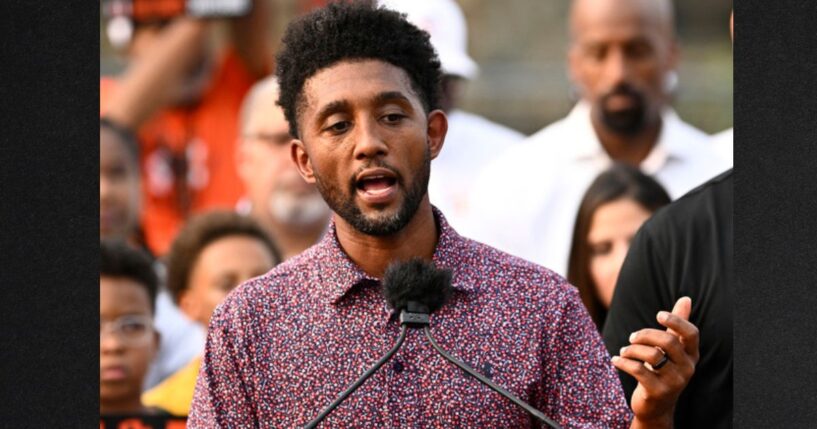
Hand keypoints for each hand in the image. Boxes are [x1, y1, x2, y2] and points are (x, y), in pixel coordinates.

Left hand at [615, 297, 699, 427]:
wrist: (656, 407)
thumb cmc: (663, 371)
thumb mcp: (672, 349)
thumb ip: (677, 326)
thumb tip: (686, 299)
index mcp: (692, 355)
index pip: (691, 333)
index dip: (676, 321)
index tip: (658, 315)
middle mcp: (687, 368)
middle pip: (668, 341)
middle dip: (645, 335)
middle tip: (632, 337)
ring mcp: (674, 382)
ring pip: (652, 355)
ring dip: (632, 349)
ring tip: (624, 351)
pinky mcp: (658, 392)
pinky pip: (638, 370)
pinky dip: (623, 362)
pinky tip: (615, 360)